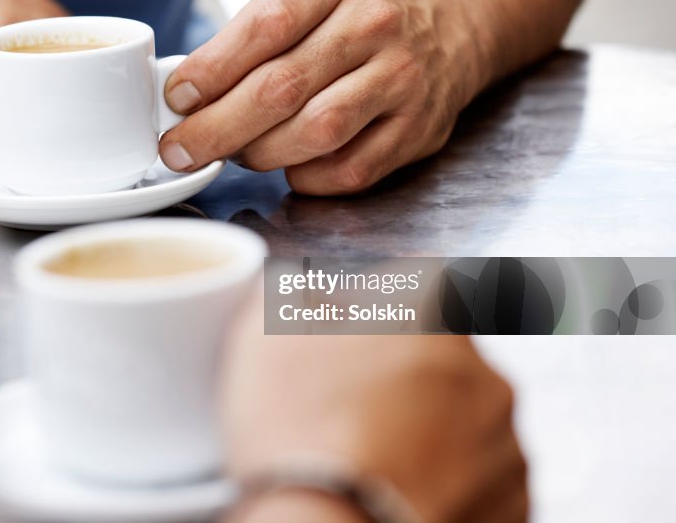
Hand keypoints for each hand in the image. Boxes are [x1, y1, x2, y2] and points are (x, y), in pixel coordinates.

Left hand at [160, 0, 480, 194]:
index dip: (213, 69)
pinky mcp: (418, 128)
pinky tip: (289, 166)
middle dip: (218, 127)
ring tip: (236, 153)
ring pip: (316, 131)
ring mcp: (402, 77)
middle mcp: (374, 24)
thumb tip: (188, 98)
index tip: (178, 97)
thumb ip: (247, 38)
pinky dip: (306, 176)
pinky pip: (348, 169)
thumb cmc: (349, 17)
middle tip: (180, 149)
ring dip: (260, 153)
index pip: (266, 26)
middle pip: (282, 87)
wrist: (446, 20)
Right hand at [220, 299, 526, 522]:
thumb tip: (302, 291)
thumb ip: (294, 295)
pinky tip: (398, 493)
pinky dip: (448, 483)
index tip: (353, 330)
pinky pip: (479, 479)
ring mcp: (506, 445)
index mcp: (435, 314)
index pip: (421, 281)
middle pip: (445, 356)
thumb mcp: (266, 336)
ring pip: (465, 420)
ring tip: (372, 462)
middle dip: (407, 374)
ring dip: (430, 431)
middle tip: (352, 407)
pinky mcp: (515, 506)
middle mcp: (486, 372)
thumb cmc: (300, 433)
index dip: (383, 302)